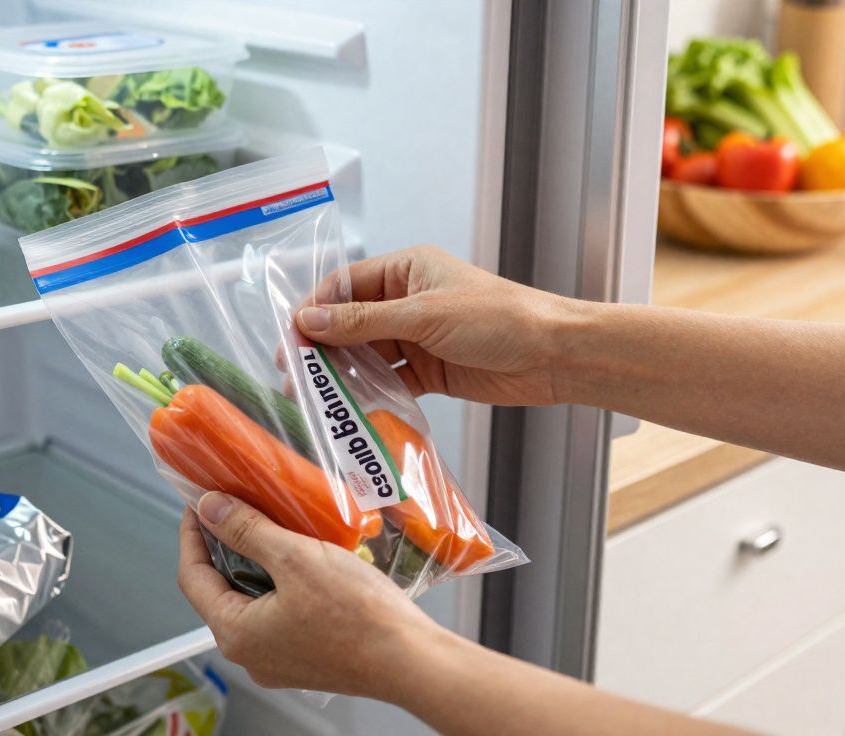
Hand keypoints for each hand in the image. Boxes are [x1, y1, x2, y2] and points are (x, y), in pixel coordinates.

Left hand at [177, 492, 443, 697]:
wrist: (412, 660)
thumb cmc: (358, 615)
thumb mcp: (295, 558)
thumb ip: (247, 531)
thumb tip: (210, 508)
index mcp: (236, 633)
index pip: (193, 577)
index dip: (192, 534)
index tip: (199, 502)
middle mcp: (251, 654)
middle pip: (220, 589)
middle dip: (225, 546)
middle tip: (236, 506)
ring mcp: (279, 660)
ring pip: (252, 600)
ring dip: (257, 562)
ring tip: (271, 524)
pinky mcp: (307, 659)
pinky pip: (279, 613)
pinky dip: (281, 582)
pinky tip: (302, 558)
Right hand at [295, 246, 583, 405]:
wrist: (554, 355)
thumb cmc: (498, 318)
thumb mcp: (424, 316)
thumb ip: (363, 321)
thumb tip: (309, 320)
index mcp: (405, 269)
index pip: (344, 286)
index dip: (314, 312)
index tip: (291, 341)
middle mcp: (406, 300)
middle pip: (349, 323)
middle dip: (321, 348)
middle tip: (295, 377)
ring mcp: (416, 337)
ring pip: (365, 355)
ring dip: (342, 375)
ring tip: (315, 399)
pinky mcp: (427, 370)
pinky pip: (387, 381)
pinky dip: (369, 395)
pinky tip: (350, 410)